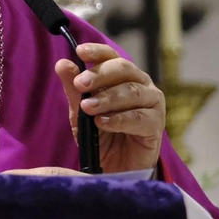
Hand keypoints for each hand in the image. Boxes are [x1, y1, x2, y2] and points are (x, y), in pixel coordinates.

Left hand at [56, 43, 163, 173]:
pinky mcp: (156, 124)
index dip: (97, 51)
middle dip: (100, 75)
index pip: (111, 56)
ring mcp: (152, 103)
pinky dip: (118, 119)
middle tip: (80, 83)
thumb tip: (62, 63)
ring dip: (108, 98)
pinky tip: (101, 123)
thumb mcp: (81, 111)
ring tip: (88, 107)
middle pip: (123, 69)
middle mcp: (140, 84)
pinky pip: (139, 117)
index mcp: (122, 76)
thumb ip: (74, 89)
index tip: (80, 51)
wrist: (116, 167)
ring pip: (132, 91)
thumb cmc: (102, 134)